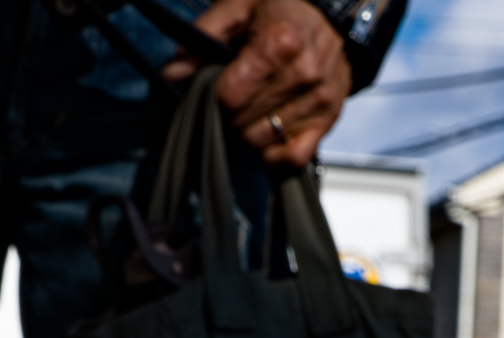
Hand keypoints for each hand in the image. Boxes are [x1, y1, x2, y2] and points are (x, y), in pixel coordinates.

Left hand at [164, 0, 352, 166]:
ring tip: (253, 107)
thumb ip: (203, 37)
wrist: (330, 17)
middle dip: (230, 112)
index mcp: (282, 42)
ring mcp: (319, 99)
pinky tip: (268, 135)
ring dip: (249, 130)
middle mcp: (305, 73)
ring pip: (262, 141)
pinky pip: (293, 157)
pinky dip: (275, 154)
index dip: (216, 94)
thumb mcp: (239, 7)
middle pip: (243, 122)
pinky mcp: (328, 119)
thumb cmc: (281, 9)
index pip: (230, 96)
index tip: (219, 84)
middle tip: (235, 95)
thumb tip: (173, 74)